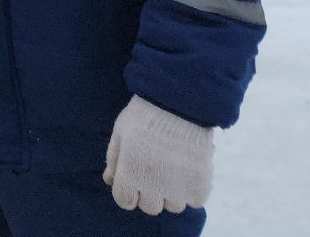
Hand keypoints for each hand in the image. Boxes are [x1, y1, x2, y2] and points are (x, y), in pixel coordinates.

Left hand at [104, 95, 213, 214]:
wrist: (180, 102)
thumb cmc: (145, 114)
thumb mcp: (121, 132)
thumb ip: (114, 159)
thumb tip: (109, 180)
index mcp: (129, 173)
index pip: (125, 201)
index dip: (128, 191)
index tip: (135, 179)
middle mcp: (152, 186)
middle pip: (150, 207)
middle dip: (151, 193)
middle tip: (156, 171)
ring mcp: (178, 187)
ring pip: (174, 206)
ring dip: (173, 193)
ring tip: (175, 169)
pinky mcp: (200, 184)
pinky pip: (196, 200)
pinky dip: (194, 190)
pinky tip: (190, 172)